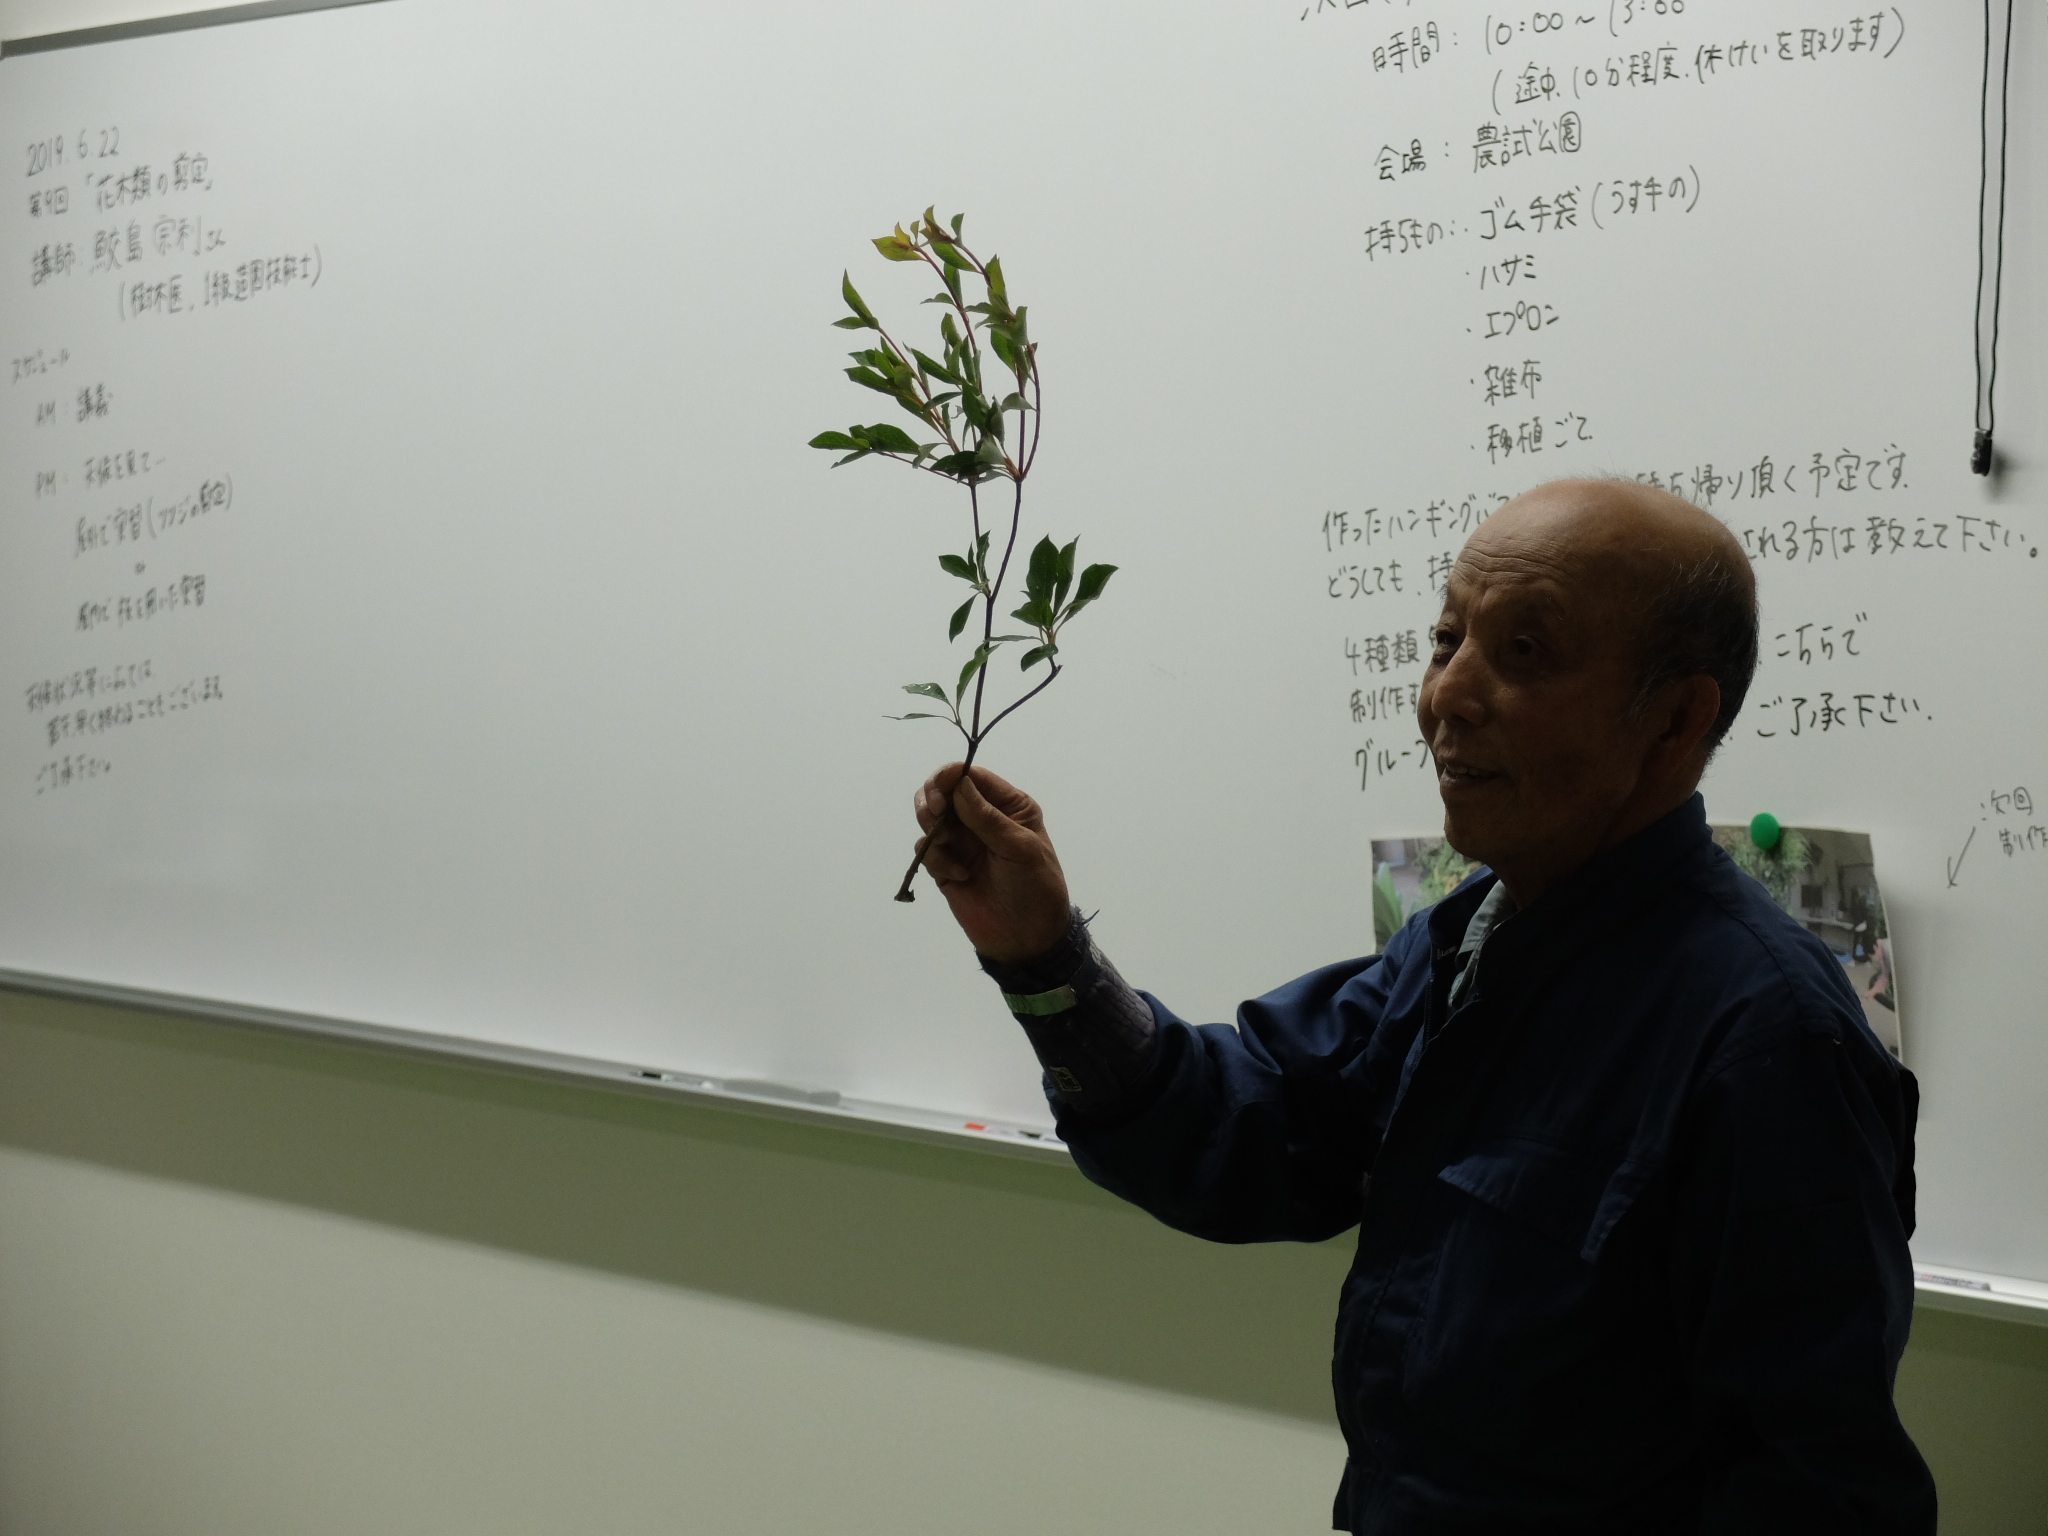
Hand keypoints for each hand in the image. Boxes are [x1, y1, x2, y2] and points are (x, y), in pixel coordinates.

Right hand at [913, 763, 1071, 961]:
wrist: (1028, 939)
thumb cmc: (1035, 887)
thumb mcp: (1020, 849)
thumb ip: (988, 818)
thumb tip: (959, 783)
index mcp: (1007, 805)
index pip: (971, 775)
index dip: (950, 777)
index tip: (940, 794)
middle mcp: (981, 818)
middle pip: (942, 790)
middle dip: (932, 799)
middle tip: (936, 815)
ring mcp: (961, 842)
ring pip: (929, 817)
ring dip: (932, 828)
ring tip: (946, 844)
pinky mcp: (945, 866)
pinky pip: (925, 849)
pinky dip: (935, 858)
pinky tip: (960, 875)